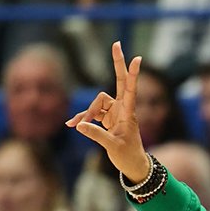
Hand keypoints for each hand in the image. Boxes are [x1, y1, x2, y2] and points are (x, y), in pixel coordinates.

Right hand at [65, 41, 149, 183]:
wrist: (133, 167)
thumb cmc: (128, 156)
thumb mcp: (112, 147)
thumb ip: (96, 135)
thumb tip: (79, 125)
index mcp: (128, 113)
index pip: (131, 90)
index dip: (133, 75)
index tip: (137, 59)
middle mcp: (122, 109)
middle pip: (119, 82)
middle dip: (117, 64)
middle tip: (117, 44)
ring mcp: (114, 113)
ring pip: (97, 104)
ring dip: (86, 113)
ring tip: (74, 125)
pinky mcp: (107, 119)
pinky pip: (92, 114)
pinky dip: (83, 119)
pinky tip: (71, 125)